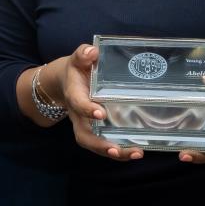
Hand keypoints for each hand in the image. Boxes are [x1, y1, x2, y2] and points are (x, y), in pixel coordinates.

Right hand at [59, 43, 143, 161]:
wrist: (68, 82)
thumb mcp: (77, 59)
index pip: (78, 103)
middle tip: (116, 149)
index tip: (100, 112)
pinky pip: (105, 145)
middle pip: (85, 136)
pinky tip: (137, 151)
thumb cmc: (77, 70)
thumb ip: (83, 54)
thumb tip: (92, 52)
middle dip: (100, 145)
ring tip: (135, 153)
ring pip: (96, 145)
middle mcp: (79, 116)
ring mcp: (87, 126)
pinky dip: (120, 152)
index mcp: (74, 95)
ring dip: (114, 153)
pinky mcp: (97, 131)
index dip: (87, 109)